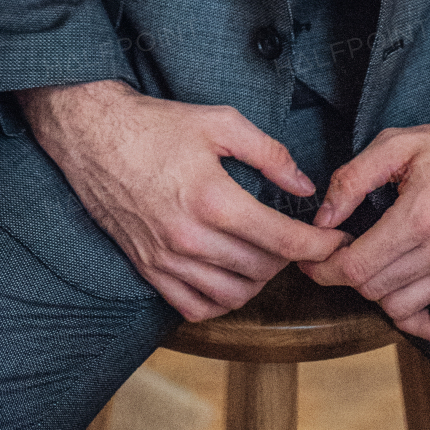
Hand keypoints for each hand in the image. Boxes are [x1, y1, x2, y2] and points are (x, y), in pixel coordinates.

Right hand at [17, 80, 347, 321]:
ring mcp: (166, 259)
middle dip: (290, 259)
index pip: (282, 240)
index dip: (318, 245)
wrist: (92, 136)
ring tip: (266, 257)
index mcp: (213, 199)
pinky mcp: (148, 269)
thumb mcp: (220, 122)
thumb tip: (304, 184)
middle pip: (261, 271)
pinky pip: (194, 308)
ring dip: (258, 282)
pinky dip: (220, 301)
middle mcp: (190, 238)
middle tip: (299, 239)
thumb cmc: (156, 125)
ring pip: (231, 297)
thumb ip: (269, 153)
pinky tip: (230, 276)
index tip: (336, 242)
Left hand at [299, 104, 429, 341]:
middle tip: (344, 254)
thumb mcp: (396, 144)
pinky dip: (413, 318)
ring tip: (374, 266)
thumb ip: (352, 179)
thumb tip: (322, 219)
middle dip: (347, 276)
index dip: (326, 268)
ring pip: (400, 308)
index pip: (357, 266)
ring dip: (377, 294)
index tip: (314, 260)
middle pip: (374, 289)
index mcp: (419, 215)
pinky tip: (402, 293)